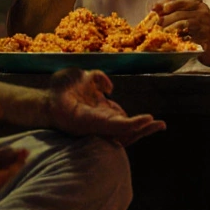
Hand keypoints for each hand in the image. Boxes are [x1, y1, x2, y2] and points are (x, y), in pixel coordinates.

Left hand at [46, 67, 164, 145]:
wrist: (47, 98)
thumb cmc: (62, 90)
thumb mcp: (85, 76)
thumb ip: (99, 78)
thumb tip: (110, 88)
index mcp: (103, 111)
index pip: (124, 119)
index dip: (138, 121)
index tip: (154, 119)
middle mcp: (103, 121)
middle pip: (129, 130)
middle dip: (146, 129)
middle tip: (162, 125)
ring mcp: (101, 126)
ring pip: (126, 133)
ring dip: (142, 129)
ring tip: (156, 124)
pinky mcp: (98, 127)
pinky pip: (118, 128)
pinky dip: (132, 125)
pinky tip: (144, 121)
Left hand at [154, 0, 209, 66]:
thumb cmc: (199, 31)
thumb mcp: (189, 17)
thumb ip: (175, 11)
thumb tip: (154, 8)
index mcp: (198, 5)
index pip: (179, 2)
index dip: (165, 5)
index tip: (153, 10)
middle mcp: (203, 13)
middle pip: (180, 14)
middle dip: (165, 19)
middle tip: (155, 25)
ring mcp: (205, 25)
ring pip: (184, 24)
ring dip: (169, 29)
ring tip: (161, 33)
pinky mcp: (205, 38)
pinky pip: (188, 37)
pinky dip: (178, 38)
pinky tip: (171, 41)